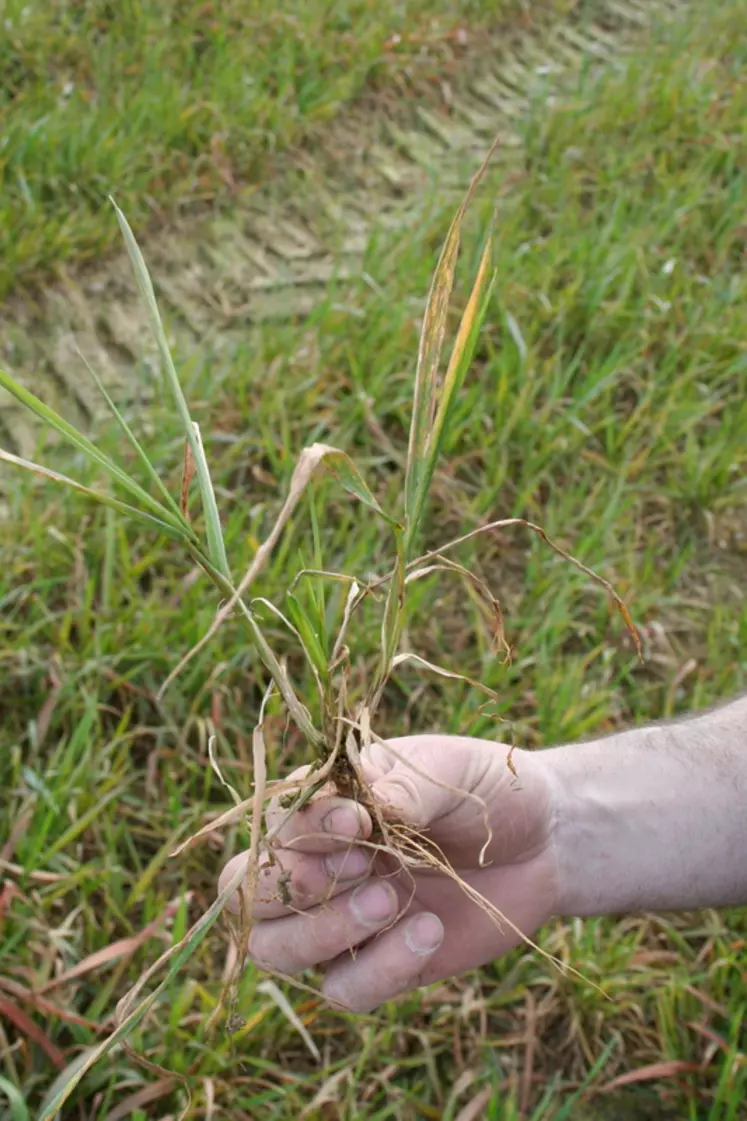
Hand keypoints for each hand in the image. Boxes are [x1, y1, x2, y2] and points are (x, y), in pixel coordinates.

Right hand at [219, 735, 559, 1011]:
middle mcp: (317, 864)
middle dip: (294, 887)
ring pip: (278, 952)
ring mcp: (342, 919)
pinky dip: (379, 969)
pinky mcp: (380, 965)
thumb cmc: (486, 790)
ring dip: (325, 932)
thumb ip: (403, 785)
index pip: (268, 827)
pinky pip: (345, 989)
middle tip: (365, 866)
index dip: (300, 831)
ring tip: (393, 901)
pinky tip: (430, 931)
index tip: (359, 820)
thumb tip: (367, 803)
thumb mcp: (450, 770)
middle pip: (247, 897)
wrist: (546, 840)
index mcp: (321, 806)